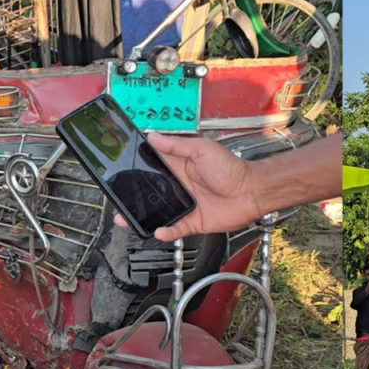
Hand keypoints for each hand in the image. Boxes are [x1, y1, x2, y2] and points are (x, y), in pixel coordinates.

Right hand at [113, 133, 257, 240]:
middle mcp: (180, 187)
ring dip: (143, 217)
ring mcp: (186, 205)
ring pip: (159, 214)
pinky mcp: (194, 222)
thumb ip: (176, 145)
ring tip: (126, 220)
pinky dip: (166, 232)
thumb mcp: (201, 149)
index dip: (136, 171)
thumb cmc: (232, 168)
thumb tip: (152, 136)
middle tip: (116, 201)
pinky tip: (158, 231)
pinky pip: (176, 228)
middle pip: (151, 194)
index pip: (152, 169)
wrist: (252, 191)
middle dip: (133, 198)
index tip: (119, 173)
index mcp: (179, 167)